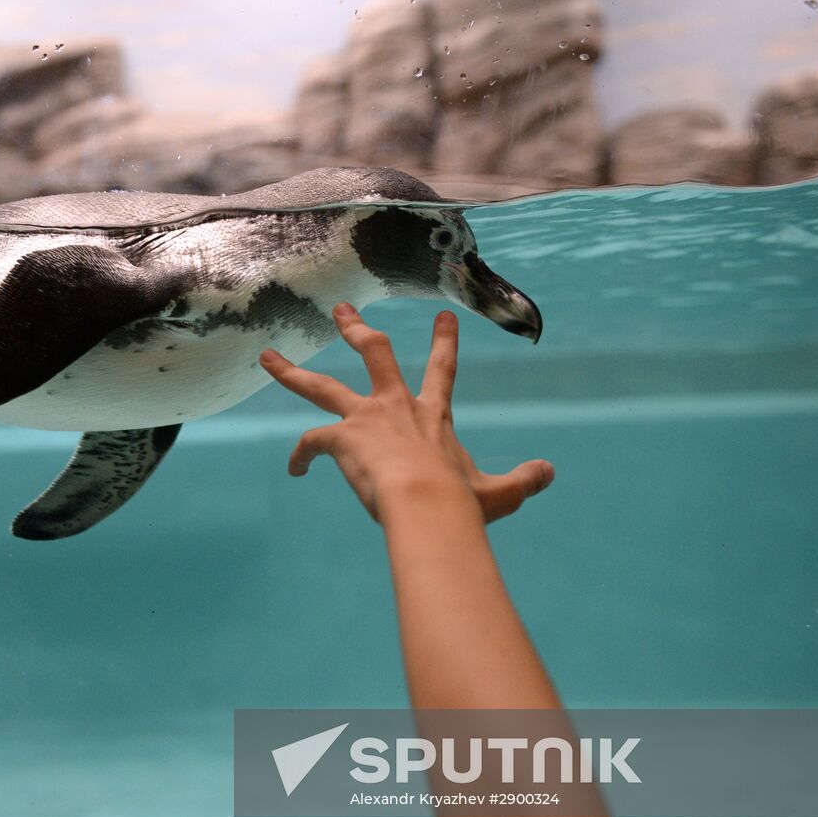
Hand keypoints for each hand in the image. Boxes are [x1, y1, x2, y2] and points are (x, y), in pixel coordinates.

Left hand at [259, 304, 553, 522]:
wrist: (428, 506)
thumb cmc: (463, 504)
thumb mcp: (501, 494)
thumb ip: (524, 481)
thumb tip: (550, 472)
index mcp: (432, 417)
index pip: (441, 371)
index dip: (444, 343)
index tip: (444, 317)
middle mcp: (396, 407)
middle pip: (374, 354)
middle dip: (355, 330)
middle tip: (341, 310)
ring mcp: (365, 419)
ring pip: (321, 385)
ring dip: (291, 371)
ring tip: (268, 358)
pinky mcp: (342, 438)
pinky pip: (310, 442)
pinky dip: (299, 455)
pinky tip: (295, 470)